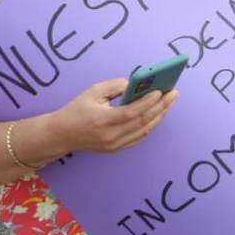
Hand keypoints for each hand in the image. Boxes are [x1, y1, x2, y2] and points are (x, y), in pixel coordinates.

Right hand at [51, 78, 176, 154]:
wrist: (61, 135)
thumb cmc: (76, 110)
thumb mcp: (93, 92)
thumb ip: (115, 86)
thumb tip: (136, 84)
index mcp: (102, 121)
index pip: (131, 113)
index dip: (148, 102)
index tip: (161, 91)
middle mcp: (110, 136)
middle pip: (142, 122)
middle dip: (161, 107)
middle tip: (174, 93)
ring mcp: (114, 145)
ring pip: (144, 131)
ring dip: (159, 116)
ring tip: (170, 102)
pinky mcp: (116, 149)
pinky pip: (139, 137)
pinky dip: (151, 124)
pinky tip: (158, 113)